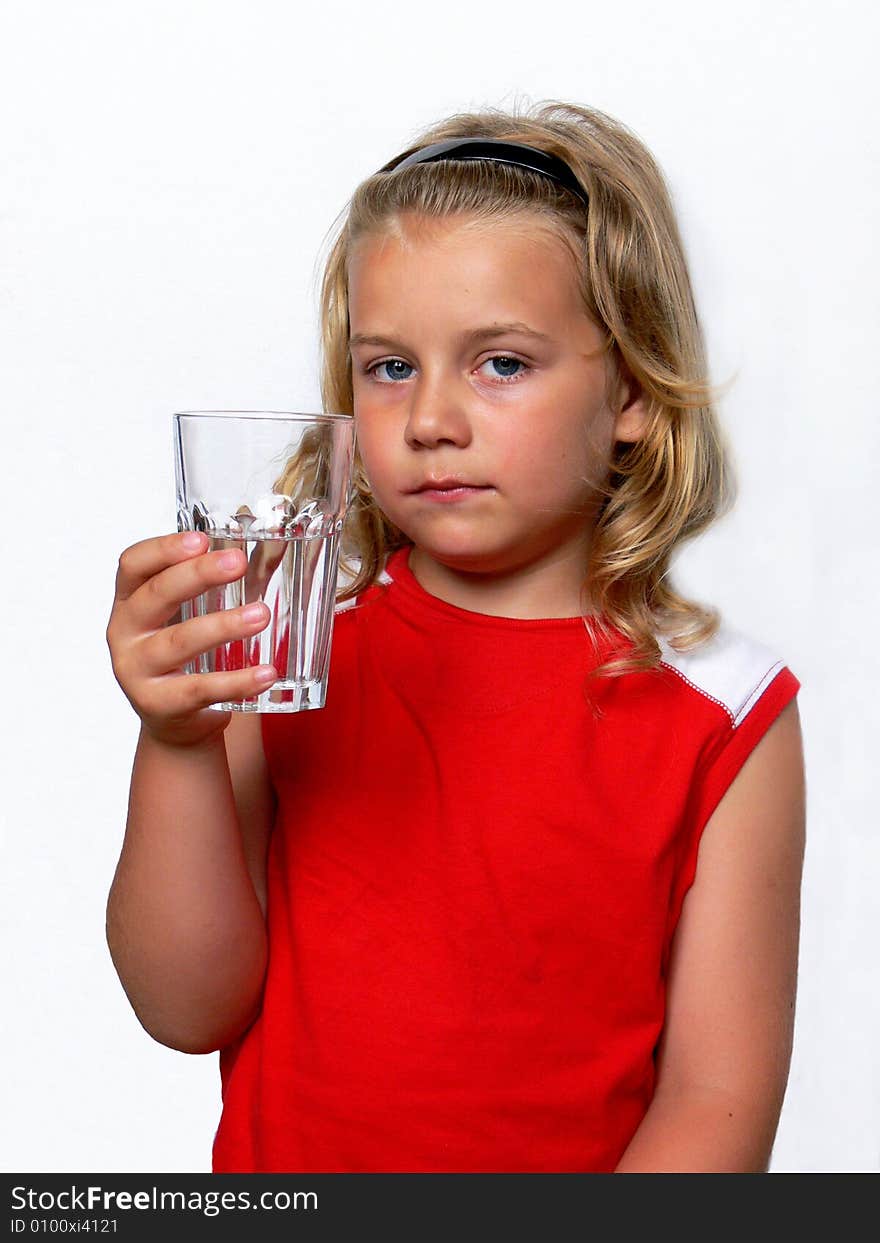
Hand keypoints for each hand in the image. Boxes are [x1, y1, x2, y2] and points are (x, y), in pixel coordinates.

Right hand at [106, 531, 274, 747]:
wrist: (175, 721)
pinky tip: (266, 673)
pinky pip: (200, 689)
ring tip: (262, 615)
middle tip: (238, 562)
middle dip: (198, 575)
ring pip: (180, 642)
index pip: (133, 565)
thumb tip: (270, 551)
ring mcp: (137, 671)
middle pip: (156, 595)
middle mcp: (124, 633)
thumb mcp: (185, 616)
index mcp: (129, 602)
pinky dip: (237, 681)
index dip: (163, 549)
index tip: (201, 539)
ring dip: (224, 626)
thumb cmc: (184, 656)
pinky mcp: (159, 705)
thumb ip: (210, 585)